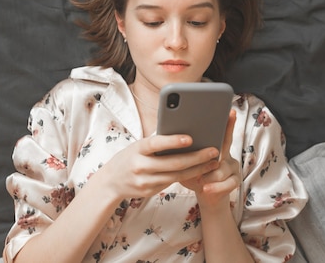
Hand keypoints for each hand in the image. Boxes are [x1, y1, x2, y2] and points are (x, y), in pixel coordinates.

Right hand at [94, 133, 219, 200]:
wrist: (110, 182)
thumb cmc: (129, 158)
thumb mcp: (137, 147)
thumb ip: (155, 142)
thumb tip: (181, 132)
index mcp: (137, 150)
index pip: (155, 144)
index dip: (172, 141)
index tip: (190, 138)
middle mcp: (140, 166)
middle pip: (172, 163)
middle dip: (196, 157)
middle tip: (213, 151)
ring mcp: (145, 181)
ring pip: (176, 175)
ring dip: (197, 169)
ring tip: (212, 161)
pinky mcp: (150, 191)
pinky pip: (172, 182)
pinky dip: (187, 176)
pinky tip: (200, 170)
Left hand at [180, 110, 239, 210]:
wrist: (207, 194)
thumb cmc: (193, 174)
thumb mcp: (186, 162)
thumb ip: (184, 151)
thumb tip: (170, 137)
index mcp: (216, 146)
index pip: (220, 131)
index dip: (227, 122)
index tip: (230, 112)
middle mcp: (227, 154)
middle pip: (226, 144)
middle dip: (225, 136)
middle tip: (214, 143)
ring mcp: (233, 167)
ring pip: (221, 169)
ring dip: (208, 175)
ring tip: (199, 179)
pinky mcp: (235, 181)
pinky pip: (227, 184)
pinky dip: (215, 187)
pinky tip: (205, 188)